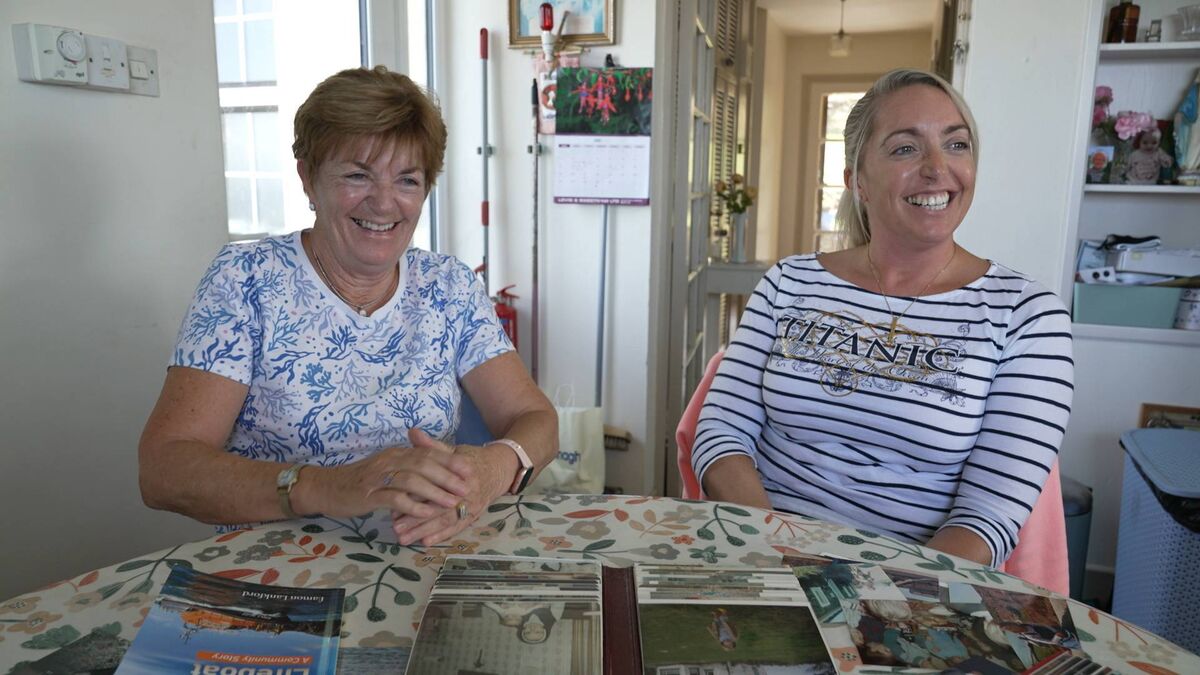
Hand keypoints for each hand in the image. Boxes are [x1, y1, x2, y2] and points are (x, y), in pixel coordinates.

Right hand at [293, 432, 472, 519]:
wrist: (326, 487)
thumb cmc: (360, 481)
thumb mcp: (386, 469)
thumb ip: (408, 467)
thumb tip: (435, 468)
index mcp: (396, 454)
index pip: (427, 453)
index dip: (450, 460)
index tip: (469, 469)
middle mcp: (389, 461)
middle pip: (423, 464)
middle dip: (448, 476)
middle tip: (466, 487)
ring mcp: (378, 477)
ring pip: (411, 480)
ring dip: (434, 492)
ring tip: (452, 502)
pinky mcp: (368, 495)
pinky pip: (394, 499)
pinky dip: (413, 506)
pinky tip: (426, 513)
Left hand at [391, 429, 511, 545]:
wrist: (498, 469)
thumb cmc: (470, 459)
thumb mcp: (452, 450)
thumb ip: (431, 446)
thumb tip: (412, 432)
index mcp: (460, 473)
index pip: (433, 485)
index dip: (413, 495)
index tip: (394, 502)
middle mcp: (466, 492)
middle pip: (438, 507)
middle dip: (416, 519)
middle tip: (395, 528)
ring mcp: (471, 506)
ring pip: (445, 521)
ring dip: (424, 531)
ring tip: (404, 539)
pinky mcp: (473, 516)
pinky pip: (456, 528)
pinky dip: (442, 536)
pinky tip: (425, 542)